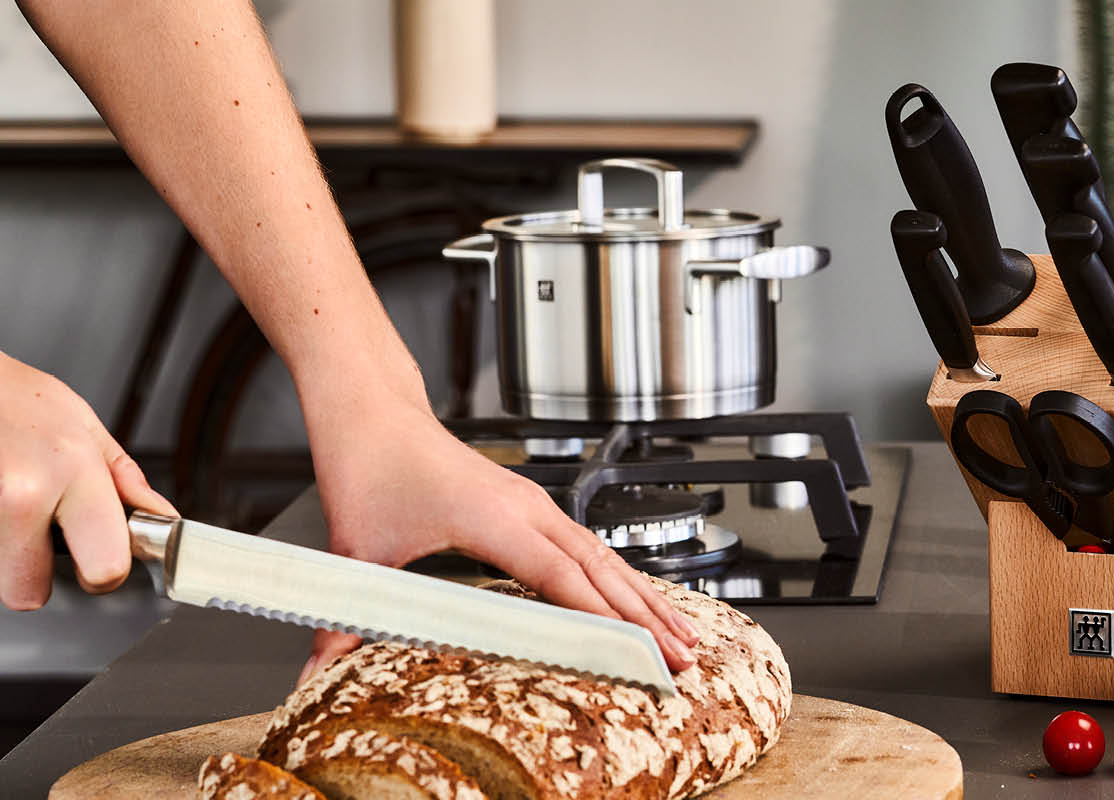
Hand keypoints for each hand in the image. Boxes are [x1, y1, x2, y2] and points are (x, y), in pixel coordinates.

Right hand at [0, 352, 177, 609]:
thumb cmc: (21, 401)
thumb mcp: (86, 429)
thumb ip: (125, 482)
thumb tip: (161, 519)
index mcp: (72, 473)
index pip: (104, 568)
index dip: (105, 572)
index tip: (101, 557)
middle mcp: (21, 494)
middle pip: (27, 593)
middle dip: (39, 575)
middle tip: (46, 538)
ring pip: (0, 574)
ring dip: (12, 553)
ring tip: (20, 509)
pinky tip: (5, 506)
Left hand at [296, 390, 699, 683]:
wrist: (372, 409)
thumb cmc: (371, 464)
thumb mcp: (355, 550)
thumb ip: (342, 621)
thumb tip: (318, 673)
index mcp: (495, 518)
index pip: (563, 578)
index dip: (604, 619)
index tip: (639, 652)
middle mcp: (526, 508)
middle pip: (603, 569)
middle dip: (647, 617)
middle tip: (684, 657)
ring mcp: (533, 504)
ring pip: (604, 556)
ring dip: (644, 597)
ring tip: (681, 633)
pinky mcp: (528, 505)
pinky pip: (587, 545)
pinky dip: (619, 576)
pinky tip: (635, 598)